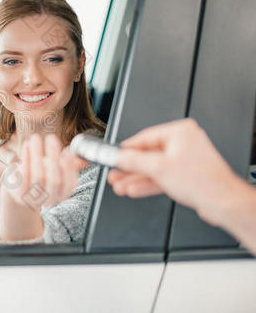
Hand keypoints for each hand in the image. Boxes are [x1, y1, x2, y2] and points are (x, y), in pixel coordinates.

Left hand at [0, 133, 84, 240]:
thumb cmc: (43, 174)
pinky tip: (27, 145)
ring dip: (37, 153)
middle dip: (54, 156)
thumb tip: (83, 156)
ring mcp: (34, 198)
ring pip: (38, 175)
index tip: (68, 151)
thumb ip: (71, 163)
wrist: (19, 188)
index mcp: (63, 193)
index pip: (70, 182)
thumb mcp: (57, 168)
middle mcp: (50, 199)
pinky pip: (23, 174)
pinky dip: (25, 157)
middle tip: (51, 137)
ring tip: (36, 138)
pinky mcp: (18, 192)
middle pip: (54, 179)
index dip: (70, 167)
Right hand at [107, 118, 235, 217]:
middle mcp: (183, 143)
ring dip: (135, 178)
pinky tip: (133, 188)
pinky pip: (160, 176)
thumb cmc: (203, 181)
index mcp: (180, 132)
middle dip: (129, 168)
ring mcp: (184, 159)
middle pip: (147, 154)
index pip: (144, 137)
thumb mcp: (158, 168)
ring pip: (152, 167)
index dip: (125, 149)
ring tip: (119, 184)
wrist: (222, 203)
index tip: (111, 155)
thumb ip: (133, 161)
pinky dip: (147, 183)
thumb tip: (116, 156)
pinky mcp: (185, 174)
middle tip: (114, 173)